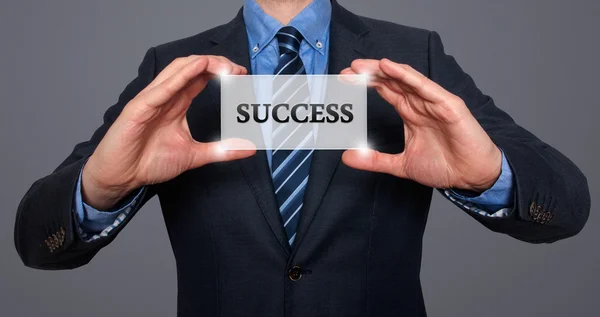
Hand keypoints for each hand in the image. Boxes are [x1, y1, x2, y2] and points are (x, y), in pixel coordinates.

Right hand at [82, 55, 254, 208]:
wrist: (122, 176)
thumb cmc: (149, 162)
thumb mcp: (194, 156)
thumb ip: (221, 151)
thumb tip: (249, 149)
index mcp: (176, 103)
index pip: (201, 77)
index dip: (222, 72)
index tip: (242, 75)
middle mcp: (165, 96)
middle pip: (192, 67)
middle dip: (217, 64)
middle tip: (238, 70)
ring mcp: (151, 99)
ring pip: (177, 70)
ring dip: (202, 64)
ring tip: (224, 67)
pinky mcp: (139, 108)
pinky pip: (161, 88)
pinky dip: (180, 76)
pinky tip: (197, 69)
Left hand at [340, 59, 501, 191]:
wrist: (471, 177)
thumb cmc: (445, 166)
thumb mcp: (401, 164)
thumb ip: (374, 160)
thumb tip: (348, 157)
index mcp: (411, 112)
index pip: (385, 90)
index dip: (365, 84)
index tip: (344, 81)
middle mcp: (420, 103)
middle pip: (392, 81)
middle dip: (369, 74)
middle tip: (347, 71)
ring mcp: (434, 102)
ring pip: (405, 79)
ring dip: (383, 71)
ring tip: (363, 66)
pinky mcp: (448, 105)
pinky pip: (425, 86)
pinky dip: (407, 76)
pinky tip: (389, 67)